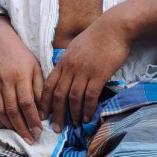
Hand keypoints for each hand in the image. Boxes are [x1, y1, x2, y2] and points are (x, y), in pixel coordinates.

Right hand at [0, 25, 44, 143]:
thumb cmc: (21, 56)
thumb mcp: (36, 68)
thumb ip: (40, 89)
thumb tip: (44, 112)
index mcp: (20, 76)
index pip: (27, 103)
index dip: (33, 119)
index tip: (39, 131)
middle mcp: (5, 82)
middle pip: (12, 111)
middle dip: (22, 128)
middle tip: (31, 140)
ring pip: (0, 112)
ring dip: (10, 127)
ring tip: (20, 136)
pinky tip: (5, 128)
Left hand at [41, 12, 131, 130]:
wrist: (113, 28)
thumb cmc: (96, 36)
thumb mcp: (75, 47)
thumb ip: (68, 61)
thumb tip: (64, 73)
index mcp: (63, 61)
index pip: (48, 85)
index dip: (44, 101)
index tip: (42, 114)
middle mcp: (70, 68)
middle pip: (58, 95)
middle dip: (56, 113)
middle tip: (56, 128)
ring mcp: (84, 72)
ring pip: (73, 98)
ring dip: (72, 114)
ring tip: (73, 125)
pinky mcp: (98, 75)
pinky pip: (90, 96)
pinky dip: (87, 108)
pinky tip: (87, 117)